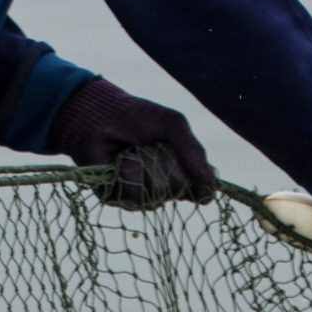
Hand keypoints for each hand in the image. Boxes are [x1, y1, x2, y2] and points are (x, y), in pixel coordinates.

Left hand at [48, 78, 215, 208]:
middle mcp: (163, 189)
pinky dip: (127, 170)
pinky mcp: (118, 198)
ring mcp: (141, 196)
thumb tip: (212, 194)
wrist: (99, 113)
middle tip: (151, 144)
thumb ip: (194, 154)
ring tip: (133, 150)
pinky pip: (132, 194)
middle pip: (178, 189)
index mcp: (180, 173)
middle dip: (166, 161)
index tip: (184, 155)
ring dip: (145, 164)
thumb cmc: (137, 117)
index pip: (200, 190)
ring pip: (155, 194)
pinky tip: (120, 159)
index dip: (195, 176)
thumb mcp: (173, 125)